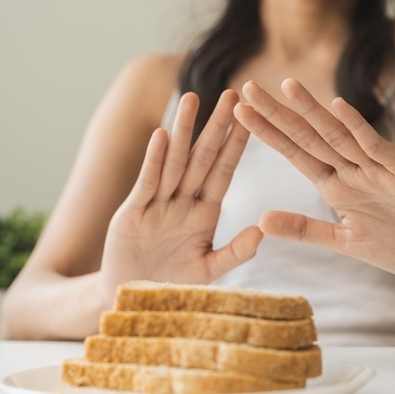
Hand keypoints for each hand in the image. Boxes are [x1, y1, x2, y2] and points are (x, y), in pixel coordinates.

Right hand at [99, 90, 262, 300]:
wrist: (135, 298)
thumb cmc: (173, 284)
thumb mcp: (208, 270)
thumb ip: (235, 252)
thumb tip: (261, 230)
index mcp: (205, 213)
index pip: (224, 172)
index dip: (236, 145)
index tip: (250, 119)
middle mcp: (184, 202)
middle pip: (203, 158)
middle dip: (216, 128)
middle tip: (230, 94)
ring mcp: (158, 204)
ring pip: (175, 162)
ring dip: (184, 132)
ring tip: (193, 99)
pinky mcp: (133, 212)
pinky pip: (147, 182)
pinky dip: (154, 160)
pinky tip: (162, 136)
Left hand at [234, 79, 394, 275]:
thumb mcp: (345, 242)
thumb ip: (306, 230)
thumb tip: (260, 220)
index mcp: (336, 187)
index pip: (295, 154)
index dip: (268, 134)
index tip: (239, 114)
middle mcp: (352, 170)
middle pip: (309, 137)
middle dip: (278, 114)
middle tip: (247, 88)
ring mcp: (378, 167)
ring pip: (338, 135)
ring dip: (312, 112)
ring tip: (286, 87)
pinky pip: (377, 146)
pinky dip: (358, 128)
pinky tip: (337, 108)